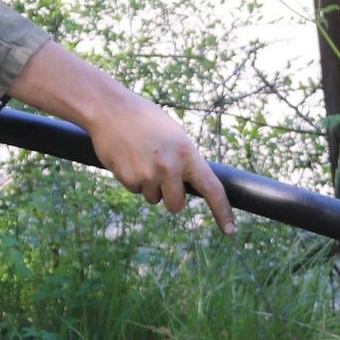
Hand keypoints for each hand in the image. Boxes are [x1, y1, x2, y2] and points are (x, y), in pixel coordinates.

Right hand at [85, 90, 236, 233]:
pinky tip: (127, 159)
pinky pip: (135, 190)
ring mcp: (148, 175)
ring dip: (149, 186)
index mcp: (187, 153)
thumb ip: (185, 159)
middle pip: (176, 205)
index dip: (222, 211)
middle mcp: (170, 167)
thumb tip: (191, 182)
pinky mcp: (128, 179)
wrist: (110, 110)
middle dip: (170, 197)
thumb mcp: (174, 134)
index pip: (211, 188)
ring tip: (140, 158)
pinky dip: (132, 180)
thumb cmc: (144, 119)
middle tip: (161, 176)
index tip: (229, 229)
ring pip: (153, 198)